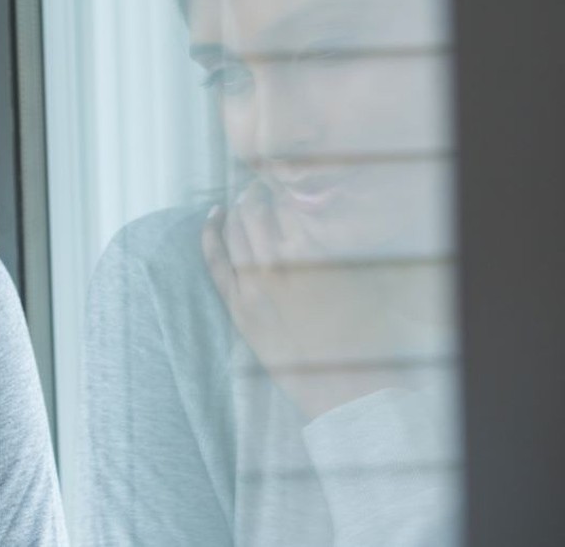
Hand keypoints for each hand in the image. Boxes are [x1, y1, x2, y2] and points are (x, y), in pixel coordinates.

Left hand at [202, 188, 445, 418]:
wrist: (343, 386)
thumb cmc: (363, 333)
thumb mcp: (359, 275)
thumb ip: (332, 244)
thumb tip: (315, 221)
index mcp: (313, 249)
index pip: (290, 204)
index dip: (288, 192)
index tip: (287, 187)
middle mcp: (279, 260)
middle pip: (259, 211)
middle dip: (259, 195)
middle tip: (263, 188)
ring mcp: (254, 283)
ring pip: (236, 230)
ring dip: (238, 210)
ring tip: (244, 201)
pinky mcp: (238, 306)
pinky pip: (215, 262)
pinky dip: (209, 235)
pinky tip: (211, 217)